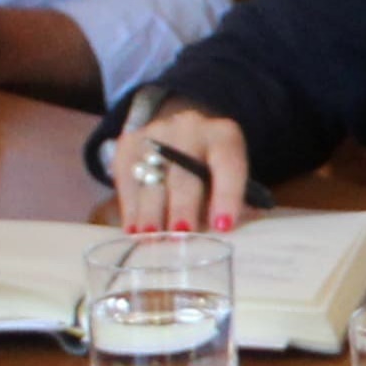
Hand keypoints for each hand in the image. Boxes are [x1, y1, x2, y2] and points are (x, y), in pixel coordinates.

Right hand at [113, 103, 248, 232]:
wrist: (179, 133)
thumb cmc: (211, 169)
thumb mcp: (231, 177)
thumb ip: (237, 205)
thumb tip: (232, 234)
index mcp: (224, 135)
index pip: (228, 163)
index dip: (227, 195)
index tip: (222, 226)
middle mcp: (189, 127)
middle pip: (185, 171)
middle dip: (182, 207)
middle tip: (181, 234)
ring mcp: (156, 134)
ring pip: (152, 176)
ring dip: (151, 212)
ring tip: (152, 238)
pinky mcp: (129, 144)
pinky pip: (128, 178)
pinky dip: (131, 208)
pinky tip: (134, 230)